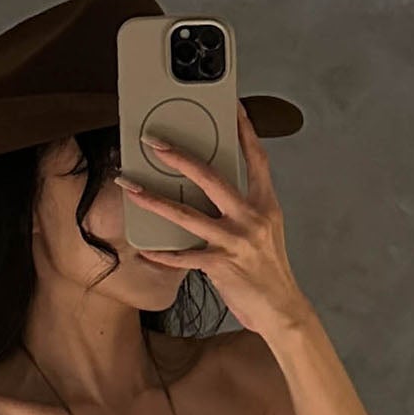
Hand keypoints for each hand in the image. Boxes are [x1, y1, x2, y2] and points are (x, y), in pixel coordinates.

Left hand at [114, 101, 312, 339]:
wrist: (282, 310)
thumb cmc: (269, 270)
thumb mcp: (265, 230)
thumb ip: (243, 208)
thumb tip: (209, 189)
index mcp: (265, 204)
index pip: (256, 158)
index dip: (244, 129)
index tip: (231, 105)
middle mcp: (251, 218)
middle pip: (211, 177)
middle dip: (179, 156)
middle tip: (153, 142)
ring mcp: (235, 241)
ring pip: (187, 214)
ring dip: (154, 200)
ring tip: (130, 187)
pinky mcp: (221, 266)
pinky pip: (183, 257)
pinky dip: (162, 253)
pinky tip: (144, 249)